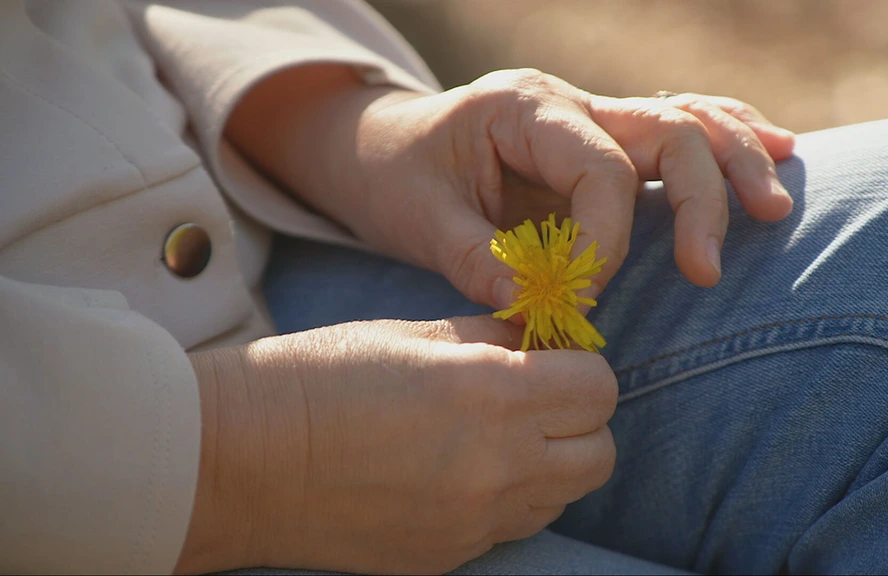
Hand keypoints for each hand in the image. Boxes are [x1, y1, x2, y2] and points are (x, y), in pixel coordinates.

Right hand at [176, 316, 617, 573]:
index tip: (550, 358)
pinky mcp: (453, 555)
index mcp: (493, 392)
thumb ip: (494, 337)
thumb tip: (542, 338)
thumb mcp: (414, 332)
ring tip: (497, 437)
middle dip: (580, 420)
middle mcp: (499, 465)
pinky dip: (511, 497)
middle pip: (600, 452)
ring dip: (551, 462)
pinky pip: (517, 526)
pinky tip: (463, 472)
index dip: (580, 367)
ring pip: (565, 495)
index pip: (599, 386)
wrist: (244, 459)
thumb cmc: (321, 377)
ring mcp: (477, 521)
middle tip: (537, 398)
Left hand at [228, 66, 794, 310]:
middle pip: (665, 130)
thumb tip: (539, 307)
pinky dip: (726, 142)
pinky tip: (774, 154)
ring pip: (686, 120)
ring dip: (735, 160)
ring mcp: (591, 116)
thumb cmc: (395, 177)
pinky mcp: (603, 143)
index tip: (584, 294)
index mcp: (523, 107)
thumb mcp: (417, 220)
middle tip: (706, 270)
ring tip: (774, 207)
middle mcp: (568, 103)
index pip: (598, 168)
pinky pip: (676, 129)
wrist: (382, 147)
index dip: (605, 238)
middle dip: (698, 200)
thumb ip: (476, 261)